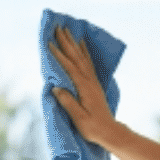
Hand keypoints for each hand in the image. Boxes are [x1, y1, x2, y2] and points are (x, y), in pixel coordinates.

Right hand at [47, 25, 123, 145]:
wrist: (110, 131)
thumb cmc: (93, 127)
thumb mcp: (78, 117)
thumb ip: (68, 102)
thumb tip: (56, 87)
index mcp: (84, 87)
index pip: (69, 67)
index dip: (59, 55)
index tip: (50, 43)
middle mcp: (89, 81)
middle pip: (76, 57)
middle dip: (66, 42)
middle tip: (58, 27)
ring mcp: (93, 81)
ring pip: (82, 57)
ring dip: (74, 43)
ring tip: (68, 31)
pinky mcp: (94, 83)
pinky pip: (88, 62)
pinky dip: (84, 51)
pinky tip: (82, 44)